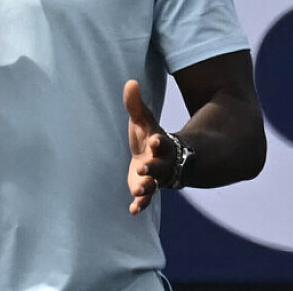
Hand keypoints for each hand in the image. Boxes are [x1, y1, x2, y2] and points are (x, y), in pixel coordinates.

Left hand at [124, 79, 174, 214]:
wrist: (157, 157)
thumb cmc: (147, 135)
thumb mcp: (142, 119)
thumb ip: (135, 104)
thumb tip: (130, 82)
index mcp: (159, 144)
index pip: (161, 142)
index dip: (159, 141)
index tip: (155, 139)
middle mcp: (160, 162)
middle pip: (159, 166)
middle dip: (153, 168)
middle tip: (144, 169)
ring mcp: (154, 177)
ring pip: (153, 185)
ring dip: (146, 188)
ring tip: (138, 191)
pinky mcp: (145, 189)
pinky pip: (145, 199)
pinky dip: (140, 204)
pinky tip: (133, 210)